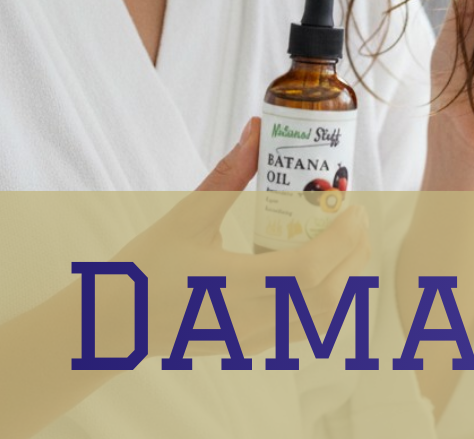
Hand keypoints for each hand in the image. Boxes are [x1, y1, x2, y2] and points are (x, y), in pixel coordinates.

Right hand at [105, 117, 372, 358]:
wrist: (118, 321)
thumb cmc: (146, 266)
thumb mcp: (187, 215)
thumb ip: (228, 173)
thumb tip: (257, 128)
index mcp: (231, 284)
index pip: (309, 270)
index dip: (343, 239)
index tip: (353, 206)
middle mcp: (248, 319)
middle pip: (328, 296)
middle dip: (354, 254)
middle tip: (355, 216)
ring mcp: (253, 338)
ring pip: (323, 318)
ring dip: (345, 278)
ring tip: (343, 239)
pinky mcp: (252, 346)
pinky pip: (306, 328)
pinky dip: (327, 299)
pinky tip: (321, 267)